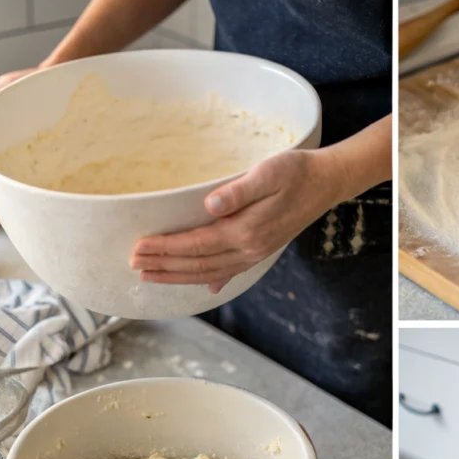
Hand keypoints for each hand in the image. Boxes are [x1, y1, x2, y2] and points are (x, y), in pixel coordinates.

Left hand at [130, 148, 345, 292]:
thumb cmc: (296, 172)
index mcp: (246, 231)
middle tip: (133, 264)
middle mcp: (249, 248)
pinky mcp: (261, 250)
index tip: (139, 248)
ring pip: (209, 273)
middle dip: (164, 266)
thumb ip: (239, 190)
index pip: (196, 244)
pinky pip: (229, 272)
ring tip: (151, 276)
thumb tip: (210, 205)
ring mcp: (255, 253)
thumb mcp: (268, 172)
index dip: (166, 248)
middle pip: (197, 264)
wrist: (326, 183)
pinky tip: (204, 287)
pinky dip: (210, 281)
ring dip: (177, 276)